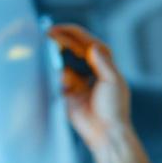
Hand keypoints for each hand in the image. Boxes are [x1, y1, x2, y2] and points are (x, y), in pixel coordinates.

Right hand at [48, 24, 131, 150]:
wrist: (106, 134)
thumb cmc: (115, 108)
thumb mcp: (112, 81)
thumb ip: (102, 62)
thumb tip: (92, 46)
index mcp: (104, 64)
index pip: (87, 41)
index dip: (73, 33)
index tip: (59, 28)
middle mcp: (91, 70)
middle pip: (73, 49)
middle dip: (61, 41)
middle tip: (47, 35)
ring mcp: (79, 81)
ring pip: (63, 63)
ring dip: (55, 57)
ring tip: (46, 51)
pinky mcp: (68, 93)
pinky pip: (58, 80)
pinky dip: (54, 76)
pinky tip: (53, 75)